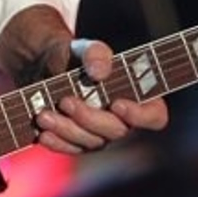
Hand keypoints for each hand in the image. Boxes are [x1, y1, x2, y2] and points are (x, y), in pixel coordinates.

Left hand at [33, 39, 169, 154]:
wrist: (45, 65)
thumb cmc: (76, 57)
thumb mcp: (85, 48)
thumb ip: (96, 53)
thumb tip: (99, 72)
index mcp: (136, 98)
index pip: (155, 116)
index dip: (141, 115)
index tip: (118, 104)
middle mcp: (121, 120)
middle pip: (115, 131)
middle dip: (90, 118)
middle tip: (66, 101)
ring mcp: (98, 134)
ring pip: (89, 142)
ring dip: (66, 130)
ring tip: (44, 115)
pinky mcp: (75, 142)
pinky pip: (69, 149)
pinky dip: (55, 142)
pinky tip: (42, 133)